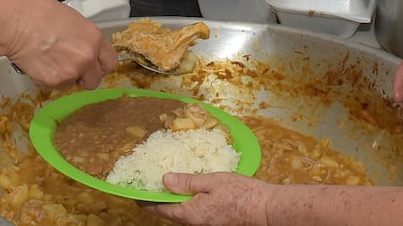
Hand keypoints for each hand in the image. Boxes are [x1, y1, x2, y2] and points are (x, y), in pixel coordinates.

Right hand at [5, 0, 117, 89]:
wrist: (15, 23)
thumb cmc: (38, 13)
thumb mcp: (72, 20)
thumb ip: (83, 38)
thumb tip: (84, 47)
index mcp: (94, 38)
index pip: (110, 62)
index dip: (100, 65)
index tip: (94, 66)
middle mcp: (87, 58)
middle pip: (94, 80)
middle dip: (83, 77)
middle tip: (69, 67)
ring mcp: (71, 72)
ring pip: (71, 85)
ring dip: (62, 78)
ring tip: (48, 60)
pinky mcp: (53, 82)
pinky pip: (53, 86)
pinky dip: (46, 79)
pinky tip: (37, 63)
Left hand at [144, 172, 271, 225]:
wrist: (267, 211)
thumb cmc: (242, 194)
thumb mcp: (212, 181)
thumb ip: (187, 182)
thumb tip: (164, 180)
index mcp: (190, 214)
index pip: (160, 209)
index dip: (146, 201)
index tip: (135, 195)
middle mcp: (195, 224)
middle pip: (171, 214)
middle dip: (159, 202)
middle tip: (151, 188)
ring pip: (183, 215)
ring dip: (175, 203)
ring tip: (170, 188)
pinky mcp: (215, 224)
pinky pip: (195, 215)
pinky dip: (188, 205)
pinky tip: (192, 194)